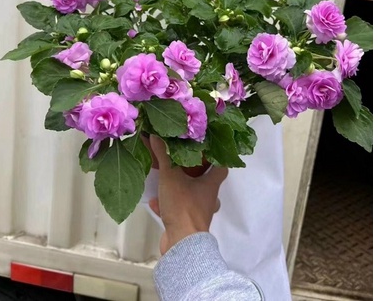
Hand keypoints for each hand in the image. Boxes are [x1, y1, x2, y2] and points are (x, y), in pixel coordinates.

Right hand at [148, 135, 227, 254]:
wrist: (182, 243)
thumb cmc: (183, 205)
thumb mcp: (171, 176)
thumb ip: (164, 155)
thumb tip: (156, 135)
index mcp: (211, 185)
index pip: (222, 167)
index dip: (217, 156)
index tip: (208, 146)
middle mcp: (209, 198)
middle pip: (207, 182)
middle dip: (196, 173)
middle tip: (184, 162)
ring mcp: (199, 213)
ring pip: (193, 197)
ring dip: (180, 189)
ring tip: (167, 181)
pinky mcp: (187, 225)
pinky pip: (178, 211)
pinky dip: (167, 206)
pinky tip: (155, 201)